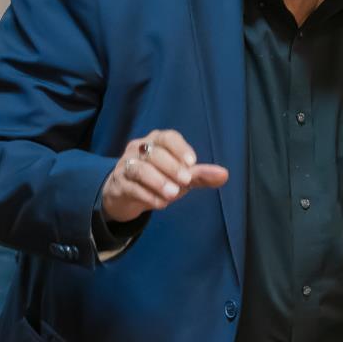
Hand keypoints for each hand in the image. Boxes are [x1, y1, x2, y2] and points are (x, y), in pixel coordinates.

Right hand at [99, 129, 228, 223]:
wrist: (125, 195)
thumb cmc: (158, 179)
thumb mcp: (180, 177)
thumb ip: (200, 175)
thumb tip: (224, 174)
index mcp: (156, 142)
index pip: (167, 137)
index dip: (180, 148)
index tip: (192, 162)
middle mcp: (138, 150)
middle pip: (153, 153)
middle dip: (171, 167)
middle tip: (186, 181)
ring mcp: (125, 166)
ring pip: (139, 169)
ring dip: (158, 181)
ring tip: (173, 194)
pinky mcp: (118, 185)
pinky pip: (131, 187)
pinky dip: (147, 195)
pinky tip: (160, 204)